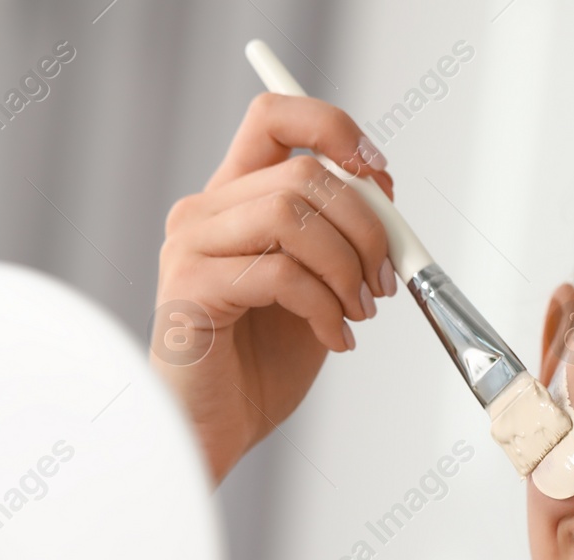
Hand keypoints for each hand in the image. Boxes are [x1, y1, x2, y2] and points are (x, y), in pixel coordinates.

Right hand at [152, 91, 397, 482]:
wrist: (216, 430)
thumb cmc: (260, 364)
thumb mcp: (319, 286)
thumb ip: (339, 233)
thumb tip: (383, 187)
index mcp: (233, 198)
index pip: (275, 116)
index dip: (334, 128)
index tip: (378, 173)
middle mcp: (205, 211)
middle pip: (302, 171)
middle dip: (365, 224)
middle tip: (384, 279)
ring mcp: (190, 246)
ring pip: (291, 212)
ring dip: (346, 266)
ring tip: (359, 312)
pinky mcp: (189, 288)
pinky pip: (279, 272)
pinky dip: (325, 308)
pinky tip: (336, 339)